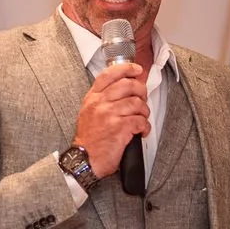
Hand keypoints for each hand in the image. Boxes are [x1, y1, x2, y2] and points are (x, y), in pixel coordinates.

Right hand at [73, 62, 149, 177]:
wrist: (85, 159)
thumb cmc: (89, 139)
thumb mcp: (89, 112)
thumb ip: (102, 98)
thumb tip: (124, 87)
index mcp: (93, 97)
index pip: (109, 74)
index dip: (126, 68)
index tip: (136, 70)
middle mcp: (100, 103)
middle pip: (128, 85)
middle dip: (141, 91)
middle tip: (142, 99)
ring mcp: (109, 115)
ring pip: (137, 103)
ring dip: (144, 111)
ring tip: (141, 118)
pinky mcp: (119, 128)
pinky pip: (140, 120)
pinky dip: (145, 126)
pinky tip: (141, 131)